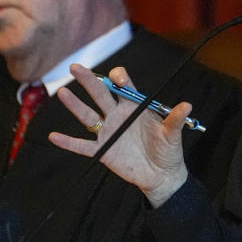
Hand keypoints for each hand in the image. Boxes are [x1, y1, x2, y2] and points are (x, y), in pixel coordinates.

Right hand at [48, 64, 189, 206]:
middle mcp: (118, 115)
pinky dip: (68, 142)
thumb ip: (175, 120)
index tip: (118, 78)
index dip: (119, 79)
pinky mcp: (103, 150)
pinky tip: (54, 136)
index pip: (123, 86)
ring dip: (75, 105)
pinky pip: (83, 145)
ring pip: (88, 115)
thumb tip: (187, 105)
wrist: (161, 175)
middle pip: (100, 94)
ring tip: (62, 92)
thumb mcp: (172, 134)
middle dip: (89, 80)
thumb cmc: (168, 150)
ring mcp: (108, 131)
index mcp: (134, 106)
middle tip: (76, 67)